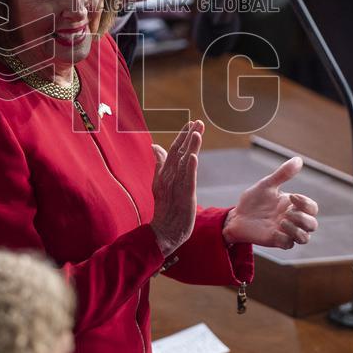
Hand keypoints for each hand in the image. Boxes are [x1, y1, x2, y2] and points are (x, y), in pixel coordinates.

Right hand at [150, 120, 204, 256]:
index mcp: (164, 173)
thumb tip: (155, 146)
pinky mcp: (184, 197)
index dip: (182, 136)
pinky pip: (187, 180)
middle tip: (198, 121)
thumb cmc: (165, 208)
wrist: (163, 232)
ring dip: (190, 146)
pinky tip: (193, 156)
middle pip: (179, 152)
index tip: (191, 122)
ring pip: (183, 162)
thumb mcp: (160, 183)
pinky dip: (189, 168)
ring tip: (197, 132)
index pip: (174, 150)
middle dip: (188, 136)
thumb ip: (159, 164)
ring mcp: (175, 186)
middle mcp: (169, 177)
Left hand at [223, 157, 318, 248]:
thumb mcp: (267, 185)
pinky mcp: (275, 241)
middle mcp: (292, 220)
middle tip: (287, 213)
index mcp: (292, 206)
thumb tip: (298, 159)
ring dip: (297, 230)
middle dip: (304, 219)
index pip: (312, 208)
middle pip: (313, 225)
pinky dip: (285, 238)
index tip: (292, 197)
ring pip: (305, 238)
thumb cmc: (253, 200)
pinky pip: (289, 244)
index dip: (307, 204)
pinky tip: (274, 230)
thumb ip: (282, 174)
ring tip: (281, 221)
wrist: (235, 216)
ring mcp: (284, 232)